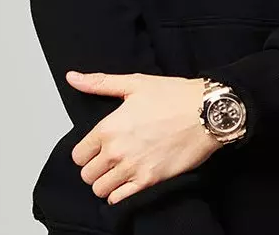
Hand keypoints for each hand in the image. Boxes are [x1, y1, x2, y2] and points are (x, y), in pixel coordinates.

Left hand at [65, 70, 222, 204]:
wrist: (205, 112)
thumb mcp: (135, 83)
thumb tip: (73, 78)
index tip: (97, 147)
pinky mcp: (148, 181)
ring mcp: (132, 168)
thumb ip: (100, 83)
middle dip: (95, 167)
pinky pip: (118, 199)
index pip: (78, 154)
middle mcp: (116, 151)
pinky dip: (119, 194)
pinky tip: (128, 180)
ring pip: (100, 189)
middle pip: (87, 174)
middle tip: (108, 159)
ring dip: (106, 182)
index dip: (86, 151)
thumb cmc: (174, 95)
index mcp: (109, 127)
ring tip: (118, 170)